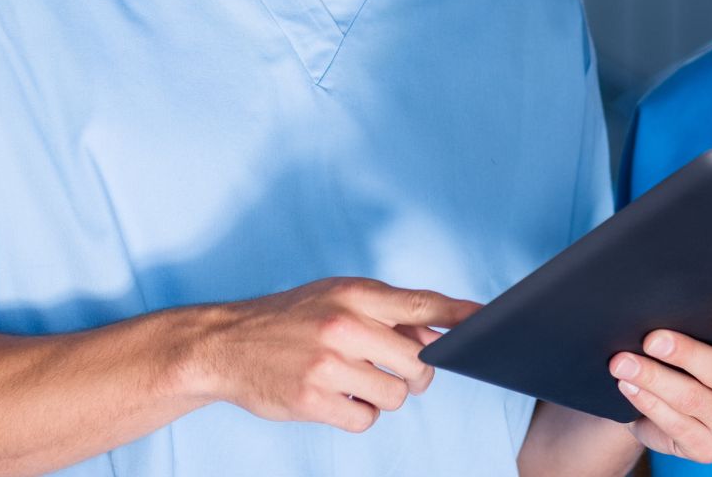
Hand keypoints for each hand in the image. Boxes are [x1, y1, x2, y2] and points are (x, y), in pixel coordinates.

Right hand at [193, 277, 479, 432]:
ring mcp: (328, 363)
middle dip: (414, 374)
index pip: (421, 305)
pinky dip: (358, 414)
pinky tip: (336, 398)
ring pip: (396, 395)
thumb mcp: (335, 298)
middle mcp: (343, 325)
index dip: (459, 316)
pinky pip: (365, 418)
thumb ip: (386, 313)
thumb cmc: (289, 320)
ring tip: (354, 381)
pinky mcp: (312, 399)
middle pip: (418, 362)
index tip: (487, 320)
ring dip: (383, 396)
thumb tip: (437, 338)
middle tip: (391, 371)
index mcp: (354, 294)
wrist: (224, 344)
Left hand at [609, 312, 711, 462]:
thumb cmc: (688, 353)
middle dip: (686, 354)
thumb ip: (698, 319)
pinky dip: (649, 403)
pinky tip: (629, 386)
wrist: (662, 400)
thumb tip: (668, 299)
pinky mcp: (710, 449)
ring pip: (695, 400)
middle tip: (652, 339)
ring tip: (623, 362)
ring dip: (654, 378)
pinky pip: (678, 426)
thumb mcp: (700, 333)